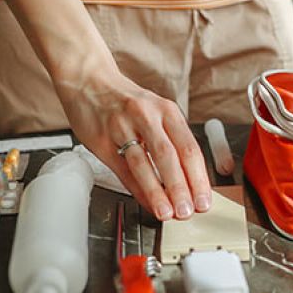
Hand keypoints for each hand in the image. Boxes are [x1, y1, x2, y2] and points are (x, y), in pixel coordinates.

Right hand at [59, 68, 211, 221]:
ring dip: (157, 192)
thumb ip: (171, 141)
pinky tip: (146, 201)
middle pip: (170, 156)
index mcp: (167, 110)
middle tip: (188, 211)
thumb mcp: (156, 112)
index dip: (198, 177)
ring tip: (167, 212)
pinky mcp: (102, 139)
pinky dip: (136, 188)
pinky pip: (122, 169)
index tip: (204, 200)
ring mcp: (123, 127)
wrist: (88, 79)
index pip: (189, 148)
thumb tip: (189, 181)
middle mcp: (147, 116)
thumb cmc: (126, 101)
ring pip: (144, 163)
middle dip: (181, 188)